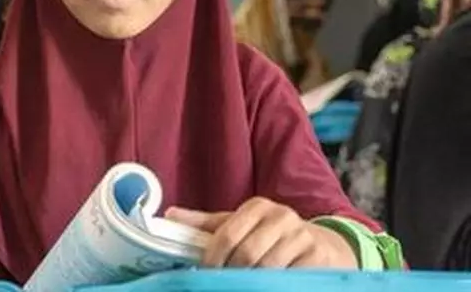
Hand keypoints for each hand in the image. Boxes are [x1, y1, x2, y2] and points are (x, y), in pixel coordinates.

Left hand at [166, 197, 357, 268]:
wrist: (322, 245)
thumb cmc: (271, 236)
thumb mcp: (240, 225)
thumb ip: (207, 224)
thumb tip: (169, 215)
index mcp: (257, 207)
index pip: (226, 234)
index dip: (213, 258)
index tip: (204, 273)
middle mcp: (281, 216)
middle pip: (246, 254)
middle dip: (232, 274)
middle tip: (223, 284)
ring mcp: (302, 236)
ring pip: (268, 268)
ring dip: (252, 282)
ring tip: (245, 285)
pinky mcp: (318, 256)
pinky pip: (290, 278)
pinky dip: (274, 285)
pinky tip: (268, 286)